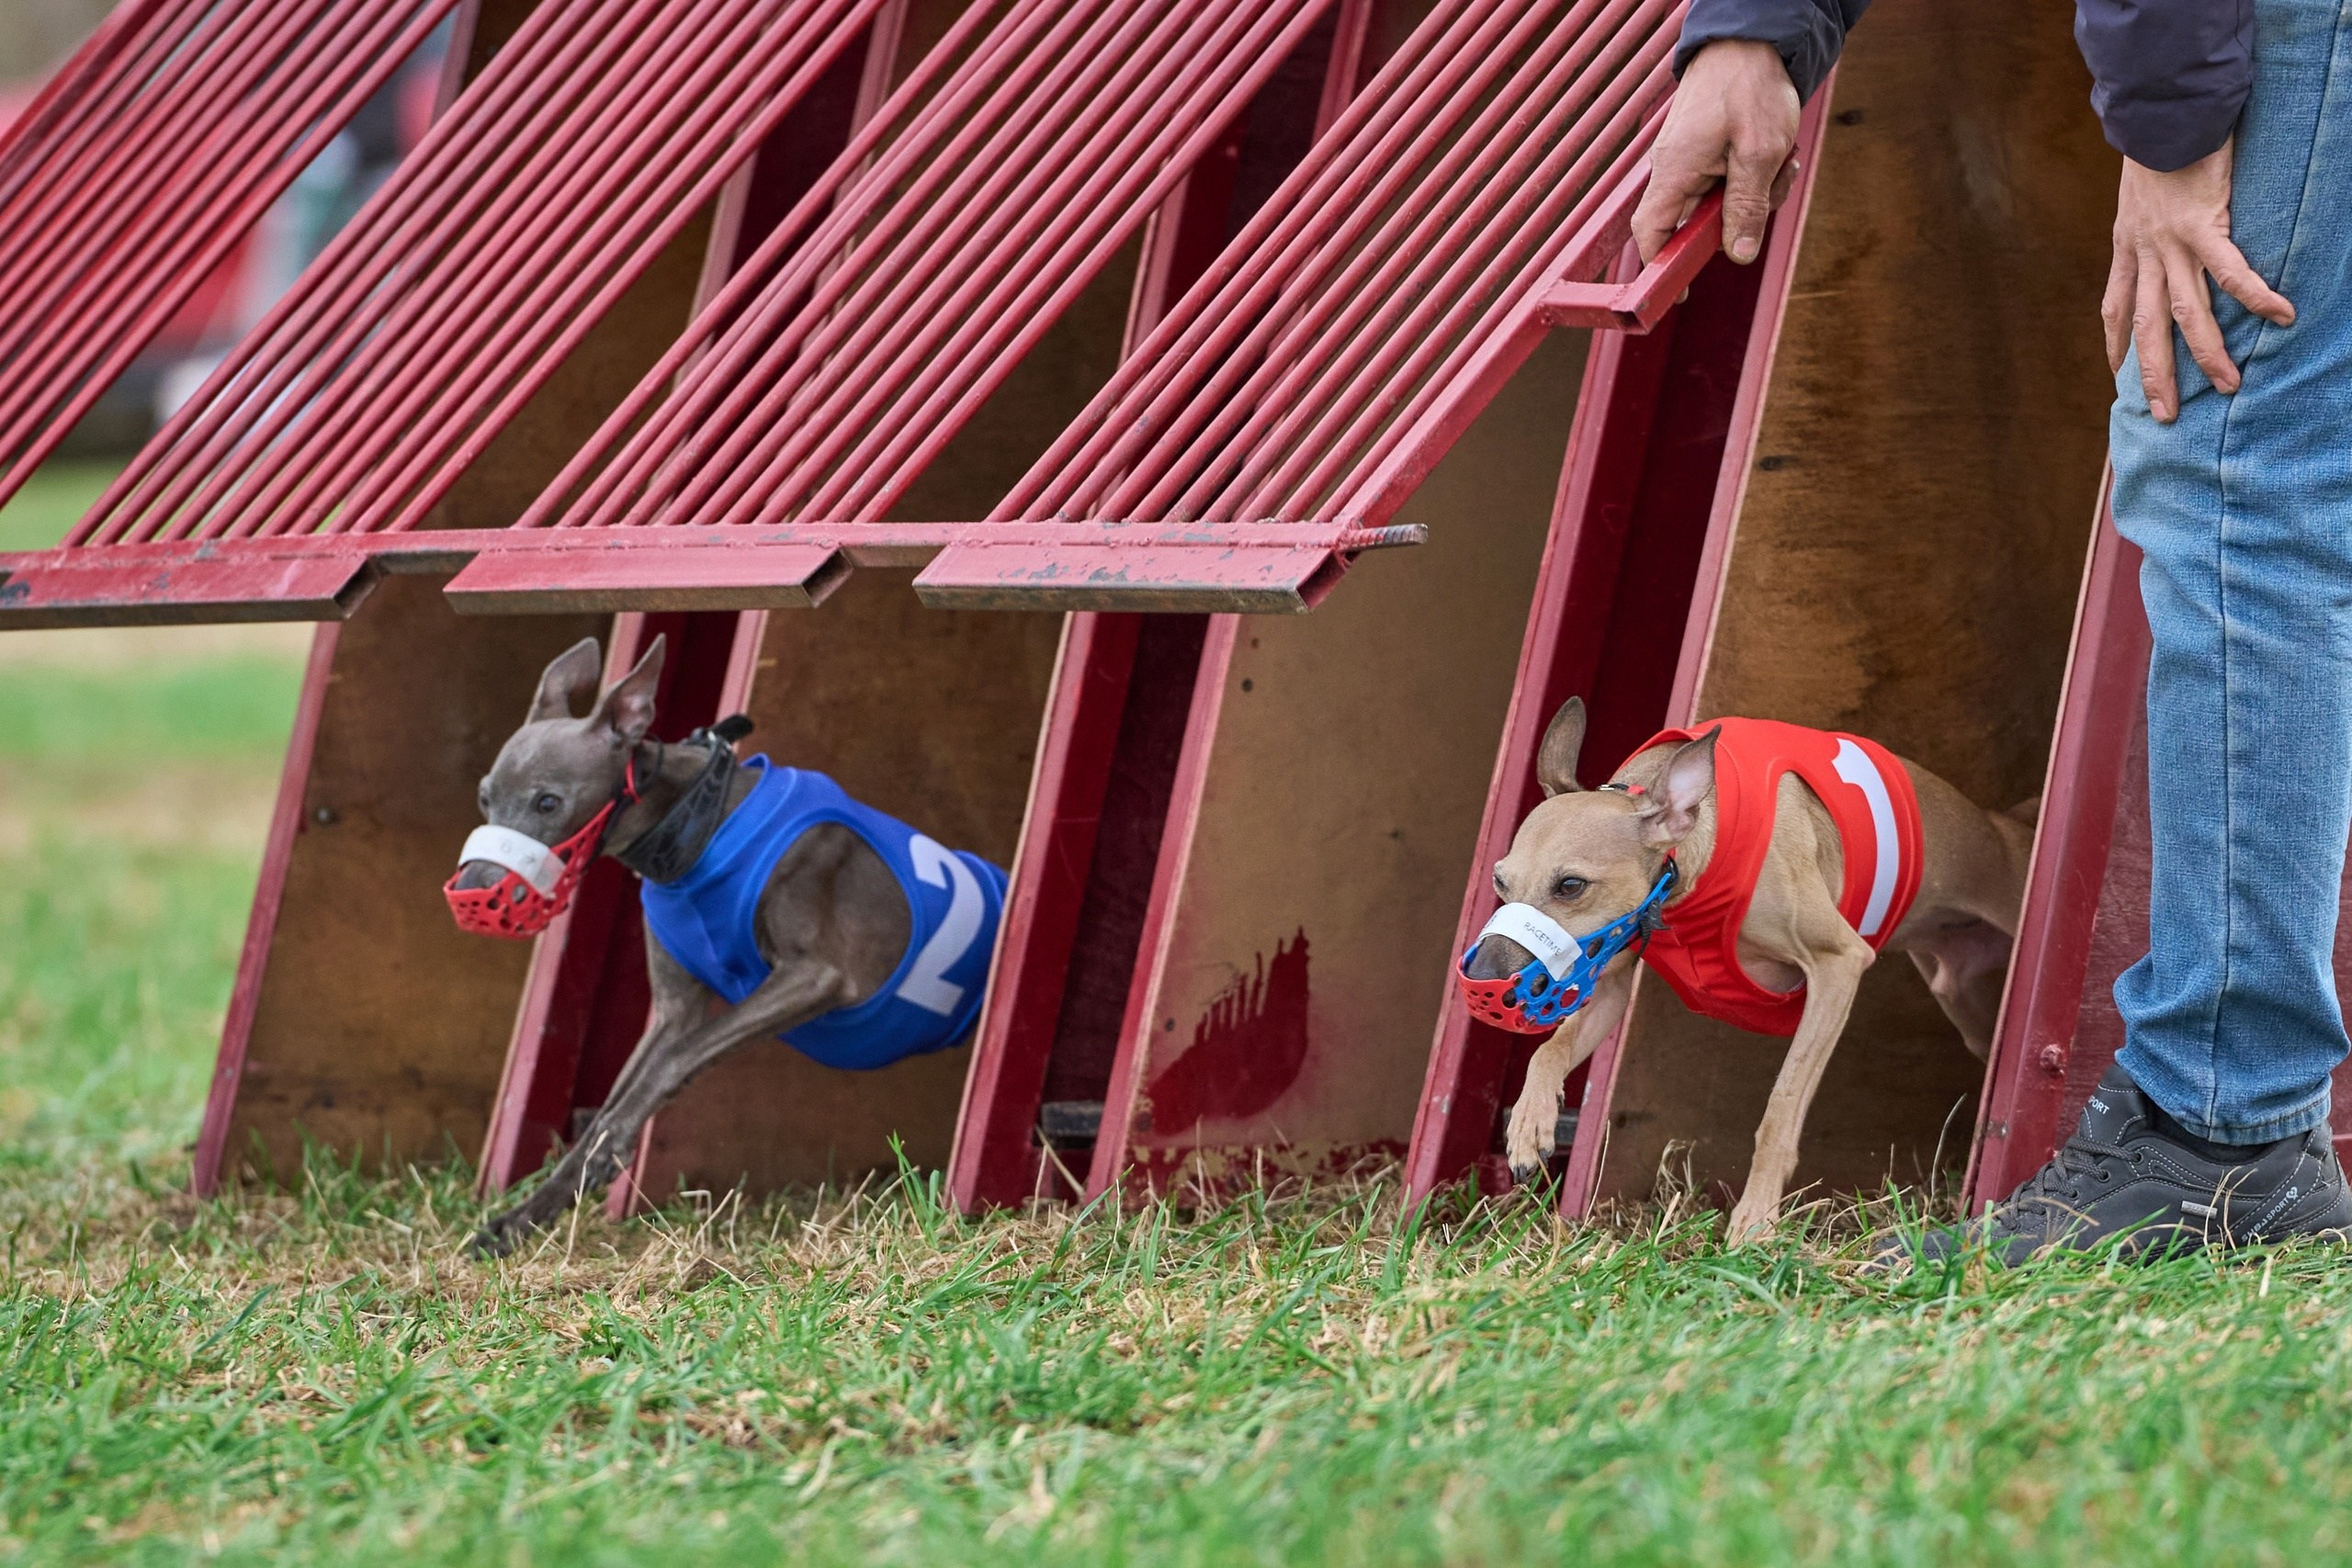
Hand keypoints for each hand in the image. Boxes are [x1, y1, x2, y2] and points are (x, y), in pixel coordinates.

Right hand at [1632, 40, 1800, 265]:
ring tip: (1780, 163)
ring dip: (1757, 195)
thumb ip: (1746, 207)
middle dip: (1739, 220)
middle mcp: (1674, 171)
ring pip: (1721, 205)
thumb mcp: (1759, 153)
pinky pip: (1729, 184)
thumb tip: (1738, 254)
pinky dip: (1756, 177)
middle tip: (1771, 191)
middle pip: (1697, 225)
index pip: (1652, 234)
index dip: (1662, 268)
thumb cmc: (1750, 87)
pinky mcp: (1707, 154)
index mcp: (1674, 173)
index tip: (1678, 293)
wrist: (1751, 40)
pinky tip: (1775, 156)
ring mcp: (1690, 162)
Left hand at [2105, 140, 2293, 422]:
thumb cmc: (2157, 146)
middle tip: (2166, 415)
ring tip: (2228, 385)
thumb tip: (2155, 231)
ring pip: (2187, 313)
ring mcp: (2172, 243)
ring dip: (2208, 352)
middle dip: (2154, 374)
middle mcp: (2144, 253)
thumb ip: (2145, 223)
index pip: (2114, 308)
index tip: (2116, 375)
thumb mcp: (2136, 195)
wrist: (2161, 112)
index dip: (2116, 344)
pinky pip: (2233, 270)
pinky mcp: (2203, 224)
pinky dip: (2256, 295)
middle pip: (2148, 327)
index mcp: (2126, 247)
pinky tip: (2281, 316)